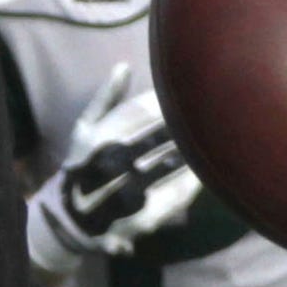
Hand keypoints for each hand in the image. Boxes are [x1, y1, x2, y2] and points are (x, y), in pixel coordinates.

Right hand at [27, 65, 199, 271]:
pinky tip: (206, 168)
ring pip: (172, 164)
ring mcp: (128, 194)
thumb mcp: (85, 131)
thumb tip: (124, 66)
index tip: (188, 90)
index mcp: (98, 140)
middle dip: (184, 122)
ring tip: (211, 135)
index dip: (168, 100)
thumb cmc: (85, 164)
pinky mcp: (145, 217)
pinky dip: (194, 179)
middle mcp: (110, 166)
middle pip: (160, 136)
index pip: (142, 110)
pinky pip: (178, 193)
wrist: (75, 220)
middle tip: (207, 110)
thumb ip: (106, 99)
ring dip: (193, 148)